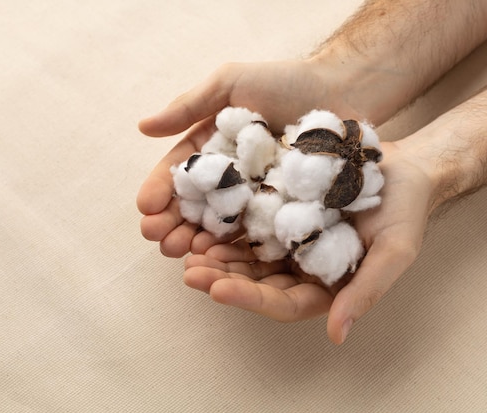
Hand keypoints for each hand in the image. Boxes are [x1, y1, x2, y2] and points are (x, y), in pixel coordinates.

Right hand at [137, 60, 372, 256]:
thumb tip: (143, 127)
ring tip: (182, 252)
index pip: (180, 172)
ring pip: (221, 223)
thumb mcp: (231, 84)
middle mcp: (230, 175)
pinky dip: (238, 245)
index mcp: (212, 147)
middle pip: (195, 203)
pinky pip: (257, 230)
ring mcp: (256, 195)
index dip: (160, 189)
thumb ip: (189, 106)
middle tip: (158, 239)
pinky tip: (222, 256)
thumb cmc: (286, 81)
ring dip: (197, 240)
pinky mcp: (282, 209)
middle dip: (172, 223)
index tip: (145, 208)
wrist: (344, 90)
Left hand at [182, 141, 432, 343]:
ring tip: (188, 250)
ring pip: (246, 255)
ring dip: (217, 255)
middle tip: (190, 271)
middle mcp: (301, 268)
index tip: (218, 290)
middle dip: (222, 278)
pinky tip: (204, 219)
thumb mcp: (394, 253)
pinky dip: (228, 224)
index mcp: (326, 287)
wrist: (402, 170)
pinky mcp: (279, 211)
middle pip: (256, 282)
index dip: (250, 299)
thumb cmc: (404, 214)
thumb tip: (337, 336)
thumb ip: (365, 292)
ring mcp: (288, 241)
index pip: (283, 303)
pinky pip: (249, 222)